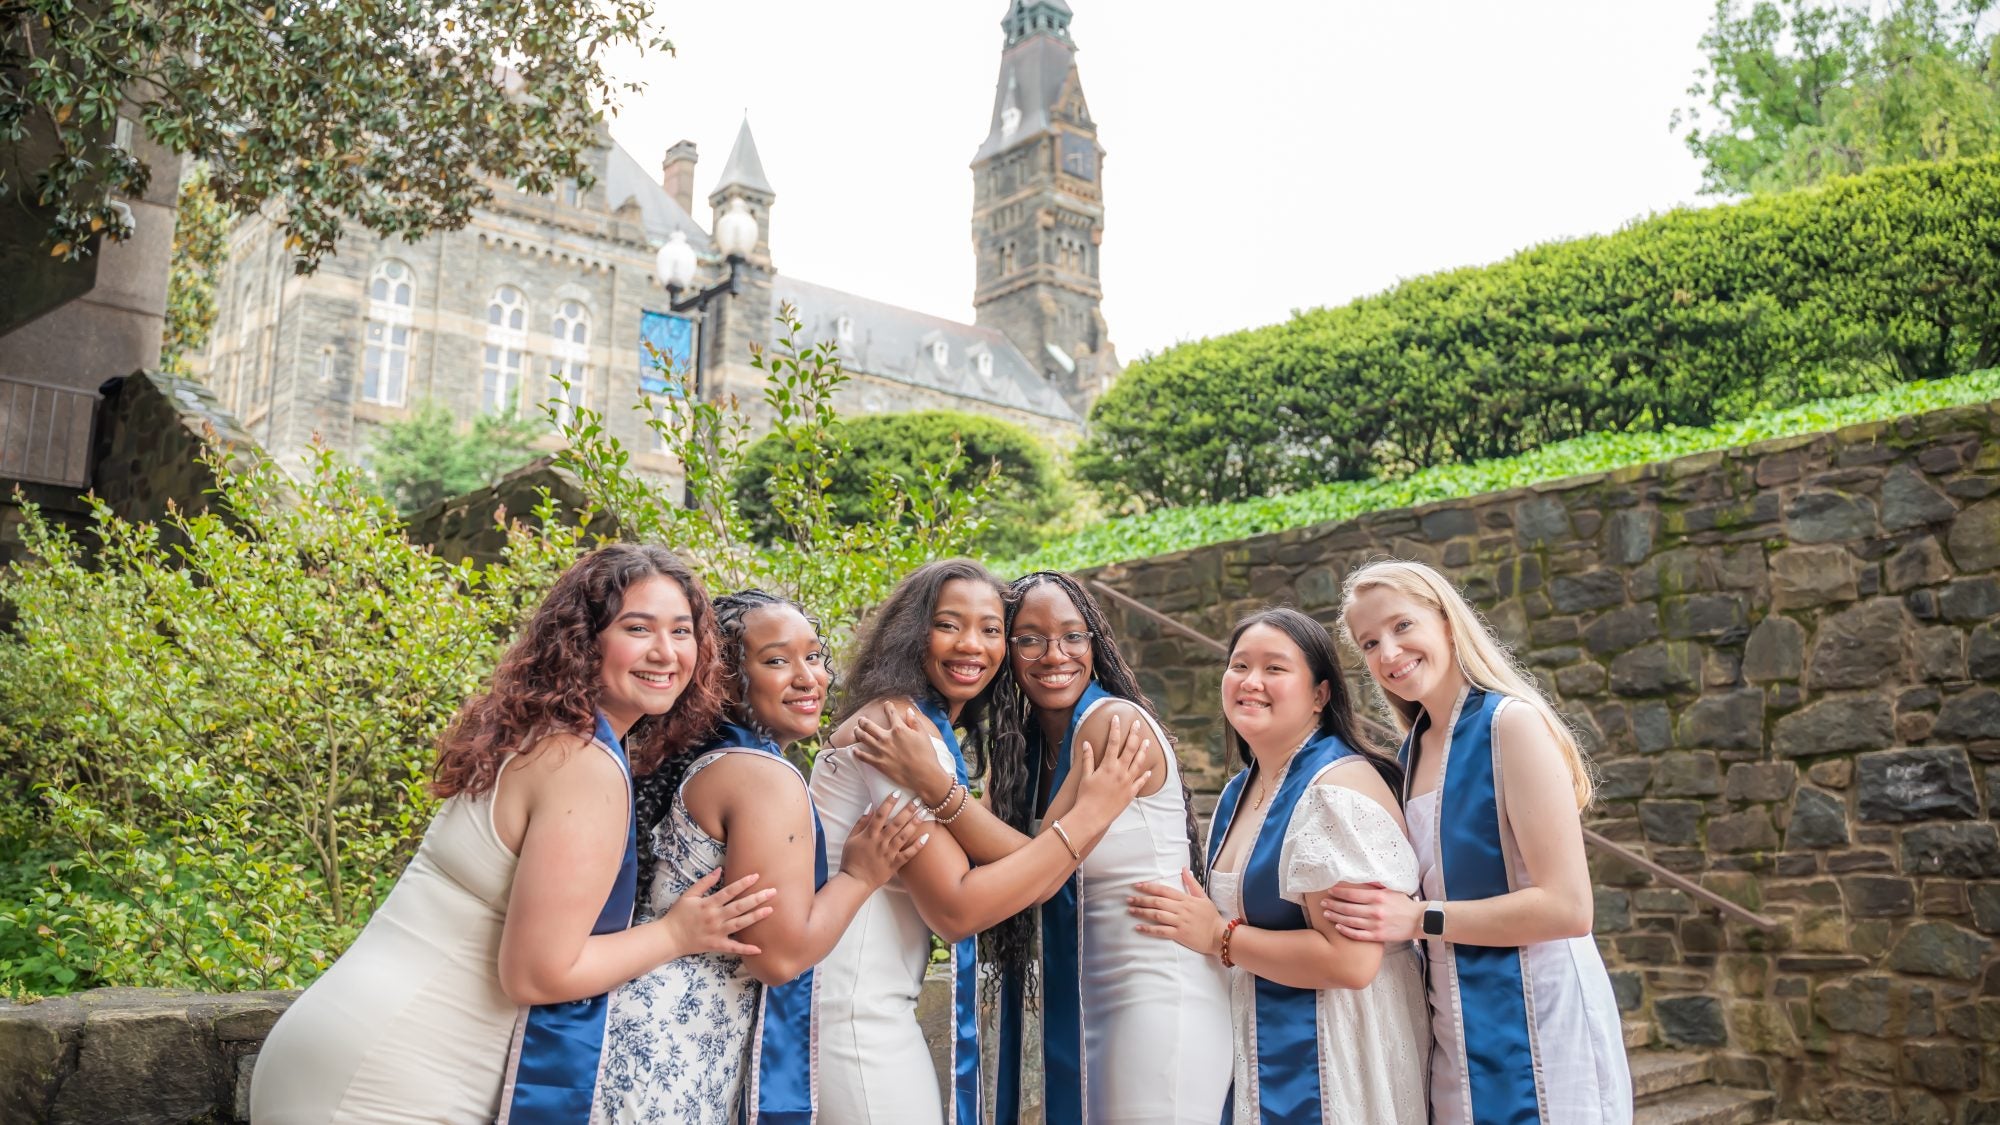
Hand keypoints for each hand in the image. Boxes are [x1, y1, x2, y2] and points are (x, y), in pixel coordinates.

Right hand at [654, 868, 775, 958]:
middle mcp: (715, 917)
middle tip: (773, 892)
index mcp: (708, 904)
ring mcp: (717, 932)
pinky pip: (733, 947)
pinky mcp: (716, 945)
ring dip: (756, 917)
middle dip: (757, 899)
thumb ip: (704, 882)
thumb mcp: (688, 895)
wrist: (669, 937)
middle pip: (739, 907)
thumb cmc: (678, 914)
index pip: (729, 891)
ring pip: (740, 924)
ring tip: (770, 910)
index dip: (743, 883)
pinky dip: (745, 949)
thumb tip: (719, 870)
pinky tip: (759, 948)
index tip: (756, 876)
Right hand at [839, 794, 929, 887]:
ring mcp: (889, 853)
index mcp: (869, 835)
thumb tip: (870, 806)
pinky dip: (918, 846)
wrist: (855, 881)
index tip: (897, 792)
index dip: (889, 802)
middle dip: (907, 810)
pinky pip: (908, 854)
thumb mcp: (851, 838)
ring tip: (924, 813)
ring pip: (904, 836)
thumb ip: (861, 822)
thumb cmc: (851, 859)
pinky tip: (927, 837)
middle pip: (896, 823)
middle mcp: (881, 842)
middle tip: (918, 800)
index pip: (880, 814)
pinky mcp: (895, 864)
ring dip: (914, 824)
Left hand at [853, 706, 954, 807]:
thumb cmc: (926, 754)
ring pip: (863, 738)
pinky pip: (863, 756)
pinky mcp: (878, 763)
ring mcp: (881, 750)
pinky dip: (857, 752)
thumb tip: (908, 711)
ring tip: (856, 730)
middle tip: (861, 719)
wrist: (924, 775)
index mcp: (899, 729)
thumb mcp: (923, 734)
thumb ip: (914, 721)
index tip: (886, 704)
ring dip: (858, 732)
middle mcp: (887, 737)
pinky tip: (854, 750)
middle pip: (869, 725)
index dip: (888, 707)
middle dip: (864, 721)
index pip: (890, 713)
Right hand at [1073, 713, 1150, 829]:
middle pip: (1130, 748)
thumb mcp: (1085, 776)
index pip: (1113, 742)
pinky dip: (1145, 775)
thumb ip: (1087, 759)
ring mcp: (1127, 782)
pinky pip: (1141, 782)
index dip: (1115, 728)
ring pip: (1139, 763)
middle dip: (1134, 734)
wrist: (1092, 816)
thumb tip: (1087, 743)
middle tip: (1137, 724)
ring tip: (1147, 741)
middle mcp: (1120, 772)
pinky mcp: (1131, 793)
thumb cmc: (1085, 796)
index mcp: (1108, 766)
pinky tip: (1148, 770)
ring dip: (1143, 751)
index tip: (1117, 718)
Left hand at [1128, 869, 1225, 955]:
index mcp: (1186, 898)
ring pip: (1157, 914)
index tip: (1137, 886)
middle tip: (1128, 899)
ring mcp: (1180, 921)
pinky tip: (1139, 927)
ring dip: (1142, 912)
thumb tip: (1183, 868)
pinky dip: (1149, 929)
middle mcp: (1181, 908)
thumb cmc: (1211, 917)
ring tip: (1130, 911)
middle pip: (1157, 901)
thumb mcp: (1203, 897)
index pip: (1164, 890)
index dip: (1149, 887)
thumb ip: (1192, 883)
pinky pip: (1161, 931)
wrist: (1220, 935)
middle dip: (1141, 899)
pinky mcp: (1180, 934)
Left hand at [1320, 884, 1423, 942]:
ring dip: (1336, 917)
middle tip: (1323, 903)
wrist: (1419, 920)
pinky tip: (1338, 928)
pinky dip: (1346, 931)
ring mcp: (1375, 924)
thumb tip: (1361, 878)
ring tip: (1326, 914)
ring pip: (1350, 921)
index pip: (1352, 894)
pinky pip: (1358, 934)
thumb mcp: (1391, 890)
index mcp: (1377, 897)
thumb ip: (1376, 885)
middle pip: (1348, 908)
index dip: (1339, 892)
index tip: (1330, 891)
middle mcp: (1375, 911)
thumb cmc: (1403, 903)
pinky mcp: (1378, 936)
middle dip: (1333, 905)